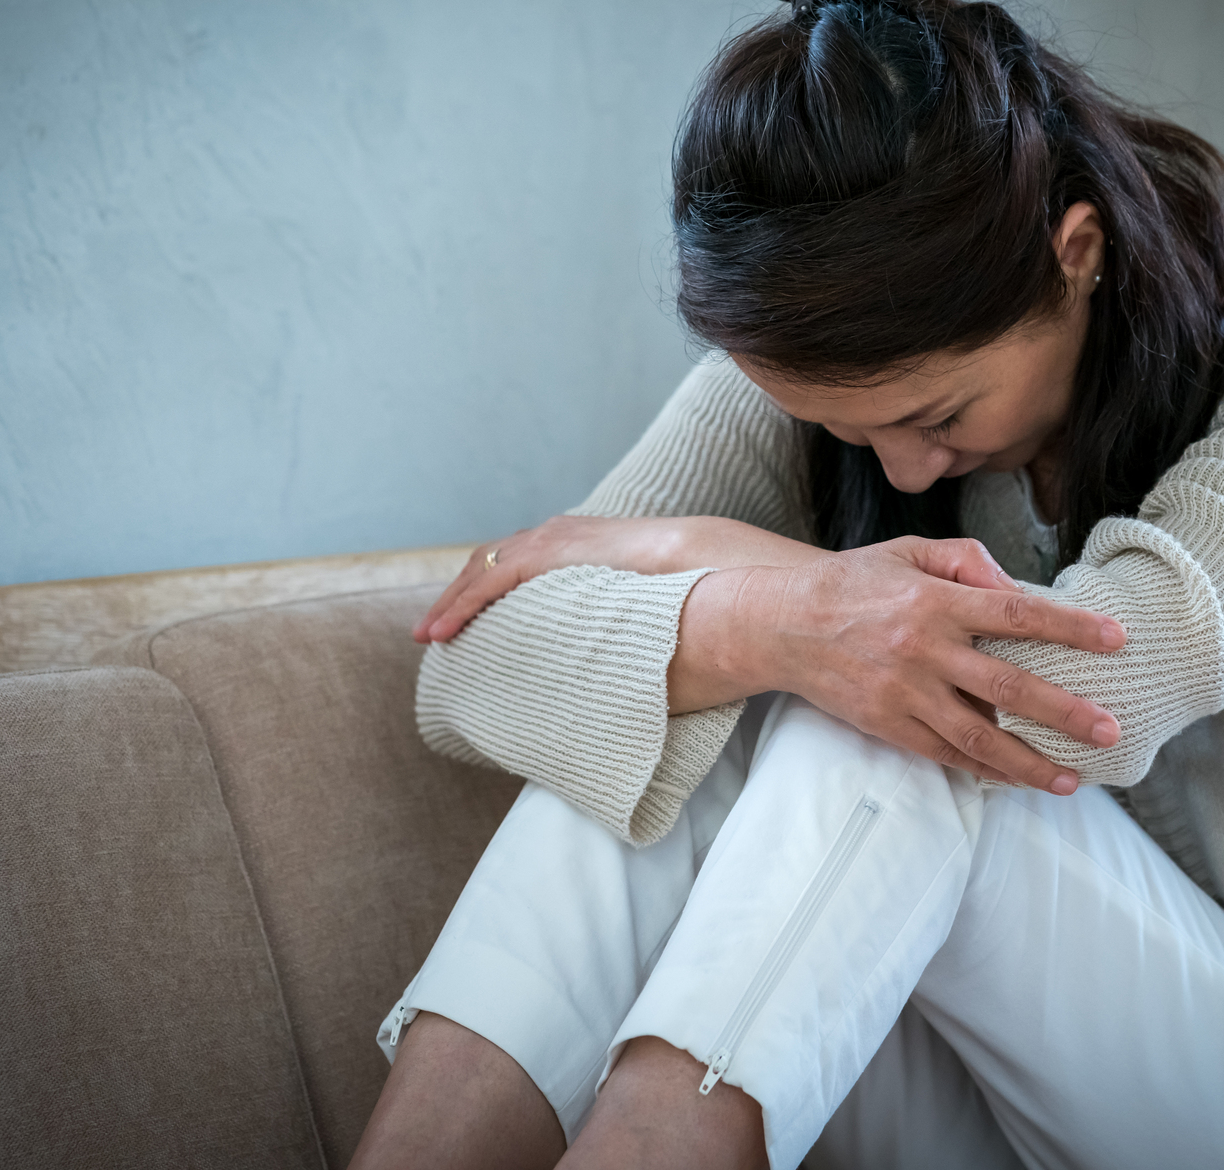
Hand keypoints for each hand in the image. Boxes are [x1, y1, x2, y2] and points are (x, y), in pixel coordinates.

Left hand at [413, 515, 823, 642]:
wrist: (787, 609)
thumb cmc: (771, 618)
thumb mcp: (711, 625)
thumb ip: (672, 642)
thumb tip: (650, 685)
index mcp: (641, 553)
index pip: (559, 560)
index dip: (516, 588)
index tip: (485, 624)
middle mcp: (615, 536)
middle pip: (522, 553)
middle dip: (477, 590)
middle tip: (442, 630)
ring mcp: (604, 541)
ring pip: (510, 557)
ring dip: (467, 594)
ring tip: (436, 632)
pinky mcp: (592, 556)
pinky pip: (515, 570)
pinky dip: (477, 596)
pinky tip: (451, 626)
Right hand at [672, 536, 1125, 793]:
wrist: (781, 625)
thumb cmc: (854, 582)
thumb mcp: (910, 550)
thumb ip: (968, 559)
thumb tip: (1018, 589)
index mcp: (935, 600)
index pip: (1016, 614)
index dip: (1069, 628)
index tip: (1116, 640)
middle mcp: (924, 649)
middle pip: (1007, 687)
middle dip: (1064, 711)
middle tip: (1109, 729)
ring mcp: (904, 693)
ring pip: (978, 738)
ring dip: (1030, 762)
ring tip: (1073, 778)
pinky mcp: (886, 724)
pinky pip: (943, 754)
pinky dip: (983, 770)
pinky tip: (1018, 779)